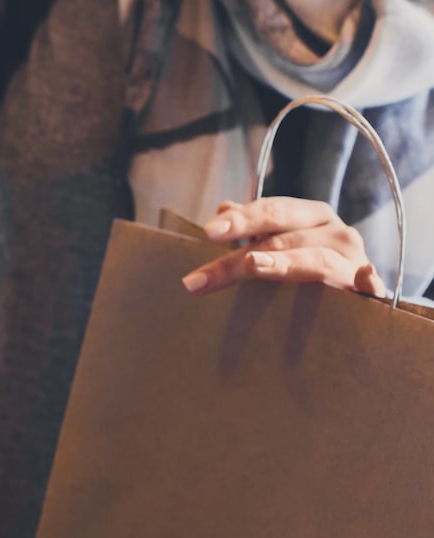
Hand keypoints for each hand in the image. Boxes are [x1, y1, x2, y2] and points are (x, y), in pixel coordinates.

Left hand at [181, 197, 386, 297]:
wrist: (359, 294)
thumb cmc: (308, 267)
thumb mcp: (281, 244)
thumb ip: (254, 230)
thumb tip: (223, 208)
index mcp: (311, 216)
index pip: (273, 211)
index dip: (242, 219)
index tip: (209, 231)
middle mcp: (335, 232)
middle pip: (283, 239)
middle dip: (239, 257)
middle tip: (201, 277)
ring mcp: (354, 260)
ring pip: (314, 261)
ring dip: (283, 263)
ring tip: (252, 265)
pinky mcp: (370, 290)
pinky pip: (367, 284)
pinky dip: (364, 280)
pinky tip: (358, 278)